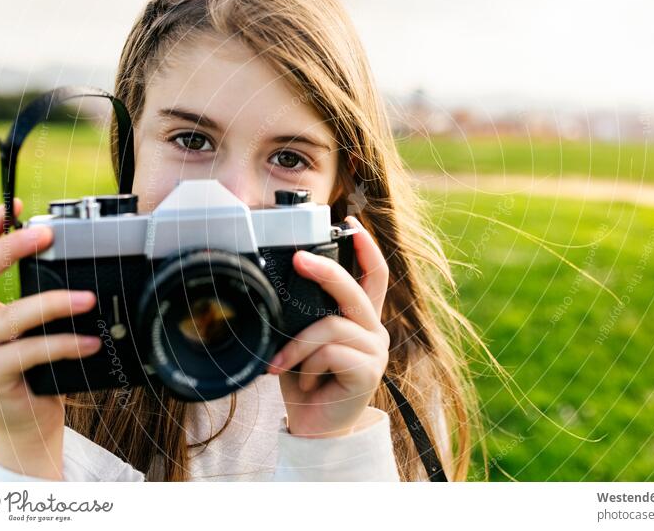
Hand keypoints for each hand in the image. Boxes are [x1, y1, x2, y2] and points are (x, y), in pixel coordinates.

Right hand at [0, 200, 100, 477]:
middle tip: (45, 235)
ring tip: (89, 299)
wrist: (25, 422)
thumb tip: (67, 254)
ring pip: (10, 318)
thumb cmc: (31, 366)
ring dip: (53, 303)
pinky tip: (90, 342)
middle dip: (8, 249)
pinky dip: (64, 344)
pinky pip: (31, 353)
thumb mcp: (25, 326)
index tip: (12, 207)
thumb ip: (29, 295)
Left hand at [267, 216, 389, 437]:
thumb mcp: (303, 343)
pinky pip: (331, 352)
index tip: (350, 223)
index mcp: (360, 319)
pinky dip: (308, 365)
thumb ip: (305, 318)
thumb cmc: (307, 383)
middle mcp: (373, 330)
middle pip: (354, 289)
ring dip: (297, 346)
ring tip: (280, 365)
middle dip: (325, 270)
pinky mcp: (368, 371)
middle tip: (299, 259)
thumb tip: (278, 288)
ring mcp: (374, 350)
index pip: (374, 275)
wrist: (315, 429)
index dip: (367, 247)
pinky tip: (305, 381)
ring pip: (331, 326)